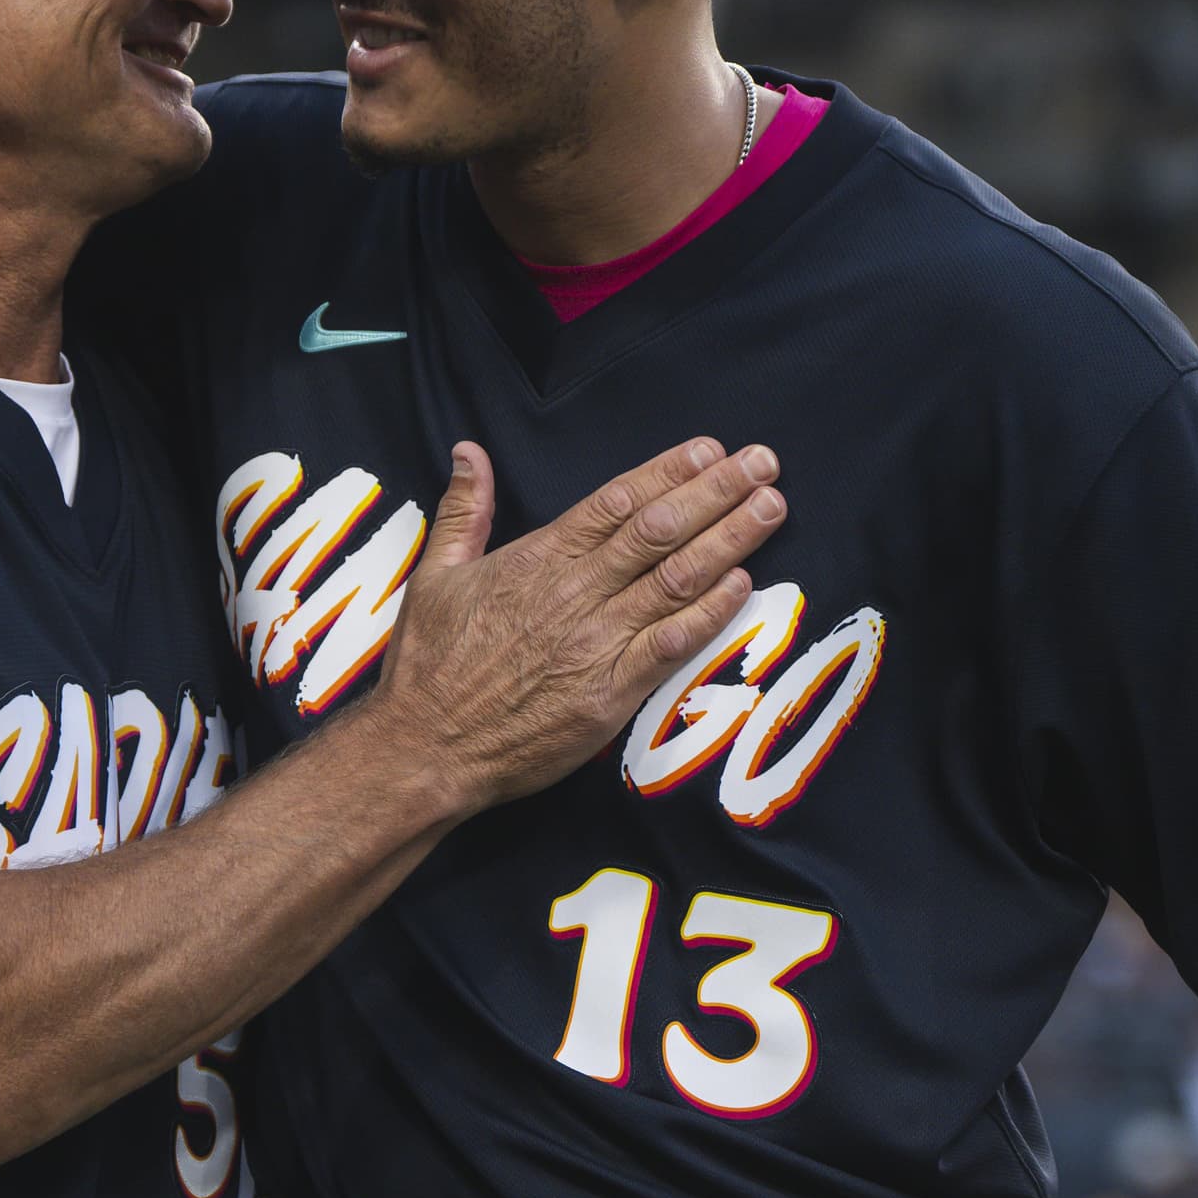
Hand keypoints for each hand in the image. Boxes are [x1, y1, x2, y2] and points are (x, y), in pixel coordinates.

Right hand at [349, 438, 785, 811]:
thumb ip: (465, 510)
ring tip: (772, 507)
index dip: (669, 471)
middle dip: (718, 491)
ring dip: (730, 539)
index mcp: (538, 558)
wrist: (425, 748)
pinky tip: (743, 584)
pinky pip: (670, 644)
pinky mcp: (609, 693)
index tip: (710, 450)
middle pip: (660, 529)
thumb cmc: (427, 665)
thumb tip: (469, 451)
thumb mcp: (436, 574)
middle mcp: (575, 592)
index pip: (617, 501)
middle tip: (764, 462)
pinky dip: (709, 612)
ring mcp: (596, 642)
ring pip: (675, 578)